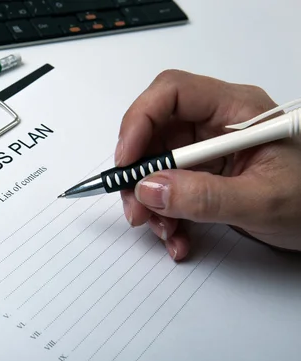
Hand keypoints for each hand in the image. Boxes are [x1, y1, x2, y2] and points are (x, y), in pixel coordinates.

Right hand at [116, 70, 300, 259]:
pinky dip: (165, 215)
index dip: (140, 121)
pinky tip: (178, 237)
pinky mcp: (204, 175)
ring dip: (150, 201)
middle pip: (155, 132)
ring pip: (155, 165)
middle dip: (139, 173)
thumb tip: (149, 188)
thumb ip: (206, 196)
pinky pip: (168, 188)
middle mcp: (217, 124)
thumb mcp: (263, 201)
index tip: (127, 162)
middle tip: (137, 208)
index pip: (172, 93)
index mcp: (237, 110)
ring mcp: (208, 150)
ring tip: (165, 231)